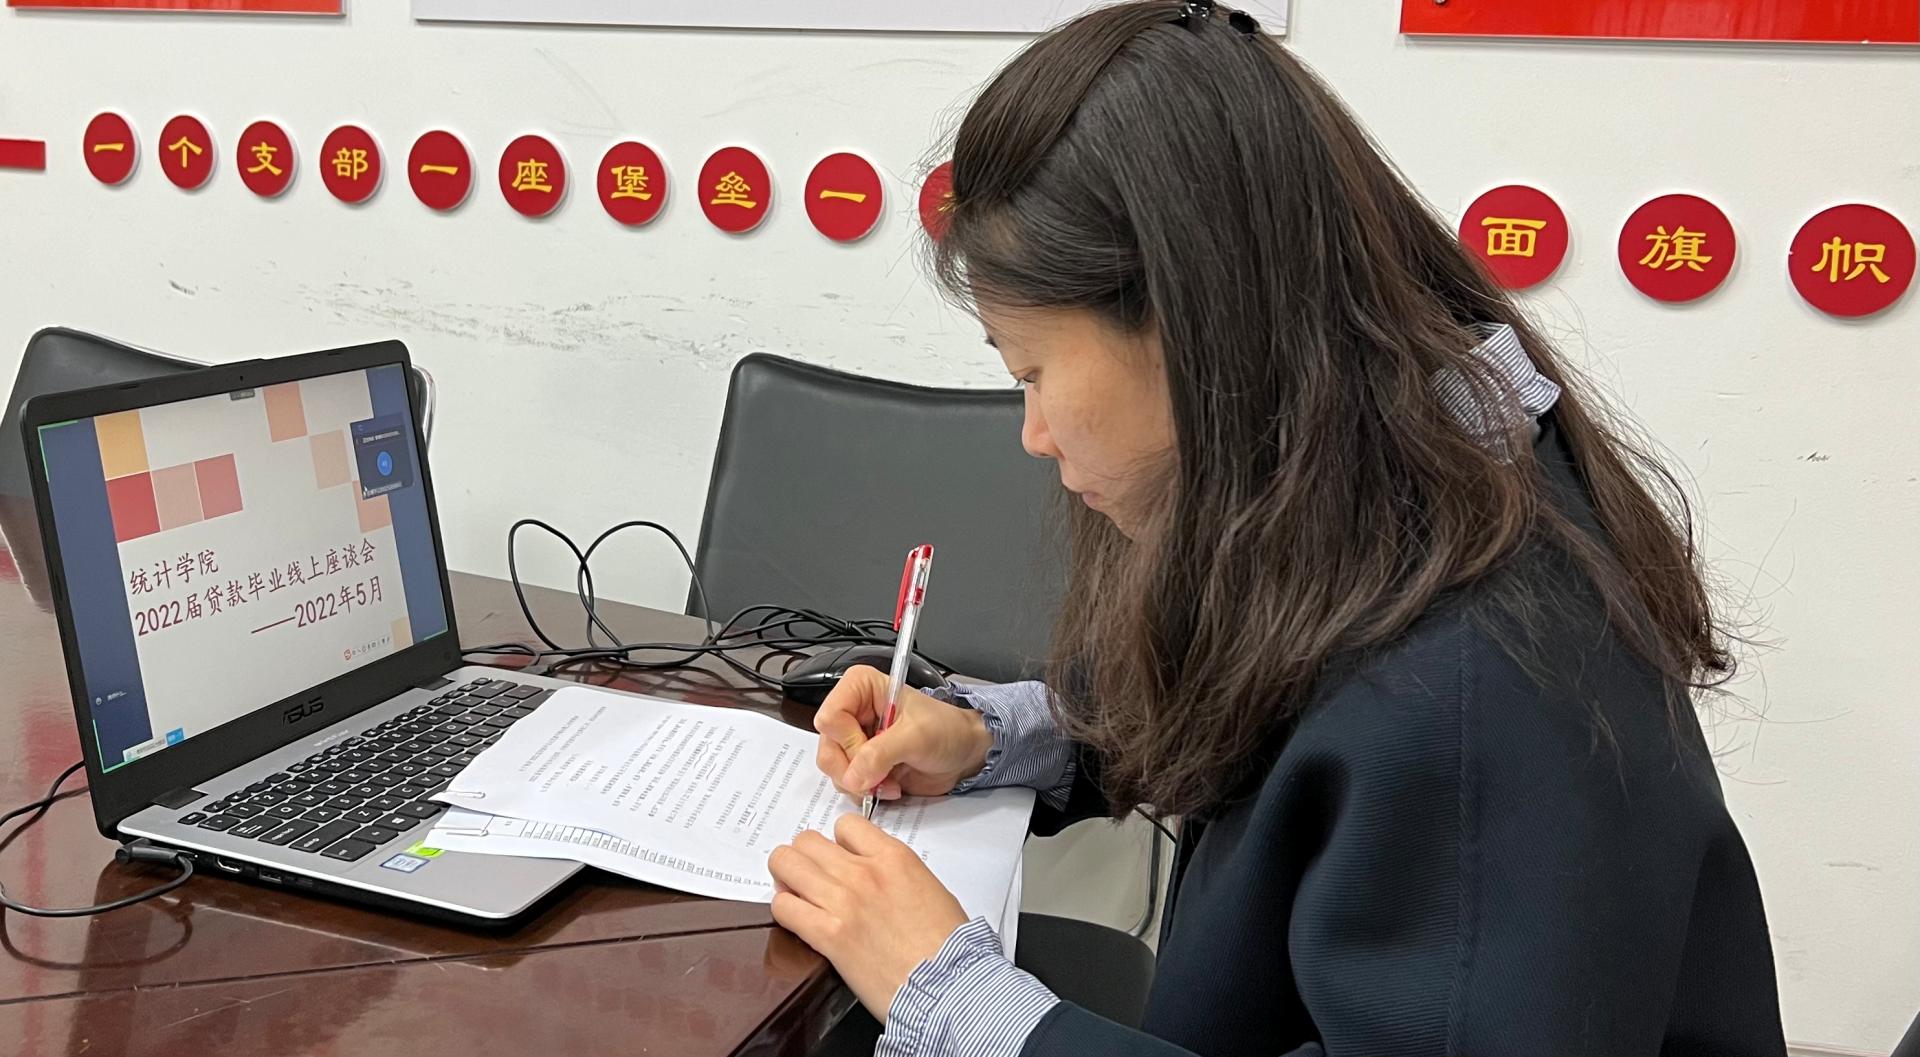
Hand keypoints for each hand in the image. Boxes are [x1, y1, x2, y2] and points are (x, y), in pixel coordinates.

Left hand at [768, 813, 970, 1016]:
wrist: (948, 984)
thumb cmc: (948, 945)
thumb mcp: (929, 888)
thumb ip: (895, 872)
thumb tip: (874, 874)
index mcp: (893, 858)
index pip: (846, 825)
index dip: (837, 841)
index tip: (837, 856)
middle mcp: (864, 873)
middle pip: (807, 841)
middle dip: (805, 856)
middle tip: (809, 874)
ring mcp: (843, 901)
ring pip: (786, 863)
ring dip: (786, 877)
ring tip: (795, 892)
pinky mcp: (827, 935)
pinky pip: (783, 906)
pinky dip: (784, 909)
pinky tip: (796, 918)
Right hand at [813, 665, 990, 800]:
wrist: (963, 753)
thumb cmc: (947, 730)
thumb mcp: (917, 736)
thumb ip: (881, 753)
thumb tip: (852, 777)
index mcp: (860, 687)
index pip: (830, 718)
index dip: (849, 741)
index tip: (874, 750)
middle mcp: (852, 711)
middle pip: (827, 747)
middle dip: (854, 769)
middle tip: (881, 774)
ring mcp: (854, 739)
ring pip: (832, 769)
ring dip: (861, 783)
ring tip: (890, 780)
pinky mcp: (860, 763)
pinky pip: (845, 783)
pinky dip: (865, 791)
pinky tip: (889, 786)